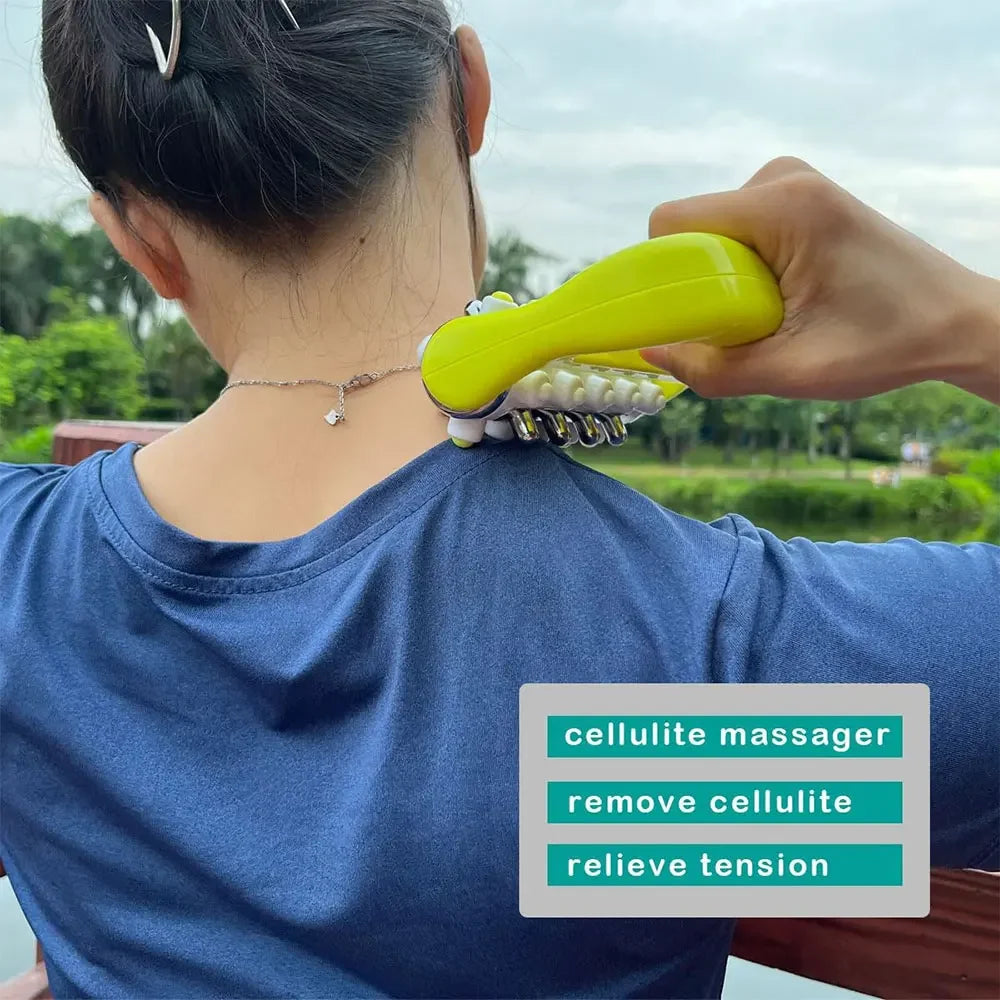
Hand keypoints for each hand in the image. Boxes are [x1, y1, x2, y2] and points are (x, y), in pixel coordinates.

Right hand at [643, 158, 999, 403]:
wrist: (956, 322)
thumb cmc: (886, 344)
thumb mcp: (792, 372)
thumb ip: (712, 369)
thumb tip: (650, 353)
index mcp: (781, 205)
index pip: (670, 222)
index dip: (660, 274)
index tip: (684, 318)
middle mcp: (784, 178)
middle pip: (691, 229)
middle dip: (697, 283)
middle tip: (746, 325)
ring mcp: (795, 182)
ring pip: (713, 232)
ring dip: (723, 280)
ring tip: (775, 313)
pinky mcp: (804, 198)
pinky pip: (741, 231)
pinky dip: (744, 269)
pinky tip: (784, 298)